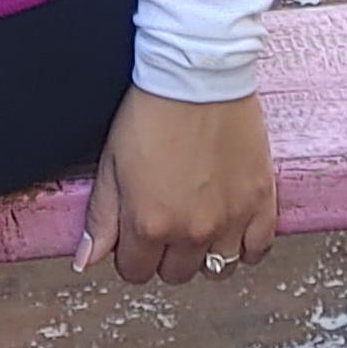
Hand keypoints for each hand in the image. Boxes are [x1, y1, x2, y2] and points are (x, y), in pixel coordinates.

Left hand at [77, 84, 280, 283]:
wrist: (197, 74)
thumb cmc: (152, 111)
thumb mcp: (112, 163)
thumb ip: (101, 218)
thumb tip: (86, 261)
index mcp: (150, 224)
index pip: (136, 271)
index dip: (132, 253)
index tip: (136, 234)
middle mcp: (192, 231)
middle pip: (175, 273)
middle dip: (166, 254)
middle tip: (168, 220)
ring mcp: (230, 219)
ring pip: (217, 270)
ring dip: (204, 254)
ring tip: (199, 224)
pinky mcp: (260, 202)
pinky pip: (258, 250)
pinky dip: (245, 247)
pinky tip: (232, 230)